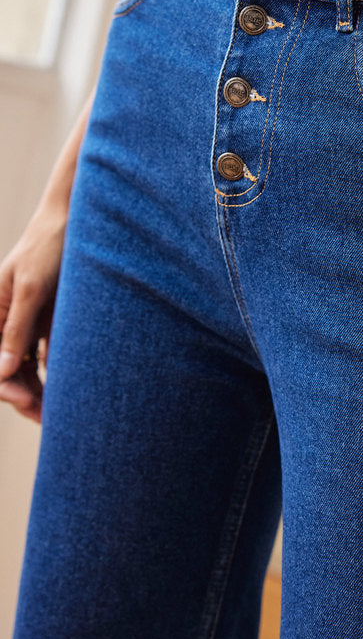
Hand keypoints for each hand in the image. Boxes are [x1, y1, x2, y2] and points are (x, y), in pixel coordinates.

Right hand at [0, 203, 66, 422]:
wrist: (79, 221)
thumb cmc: (49, 247)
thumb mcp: (31, 288)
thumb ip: (16, 329)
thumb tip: (0, 372)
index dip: (4, 386)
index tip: (25, 401)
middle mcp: (7, 322)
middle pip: (7, 371)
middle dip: (22, 396)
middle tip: (47, 417)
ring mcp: (28, 324)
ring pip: (26, 369)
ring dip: (38, 392)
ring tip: (58, 413)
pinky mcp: (50, 324)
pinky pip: (45, 358)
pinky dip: (52, 376)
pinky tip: (65, 392)